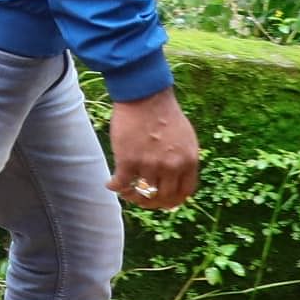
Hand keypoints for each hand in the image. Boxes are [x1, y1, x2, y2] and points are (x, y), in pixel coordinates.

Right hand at [109, 88, 200, 210]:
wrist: (145, 97)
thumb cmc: (165, 114)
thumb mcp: (186, 139)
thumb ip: (183, 160)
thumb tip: (175, 178)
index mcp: (189, 161)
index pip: (184, 193)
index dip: (173, 200)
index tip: (163, 201)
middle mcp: (171, 166)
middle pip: (163, 197)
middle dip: (152, 202)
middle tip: (141, 199)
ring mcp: (149, 165)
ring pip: (141, 193)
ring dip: (131, 195)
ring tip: (125, 190)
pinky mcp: (128, 161)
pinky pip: (121, 184)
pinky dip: (115, 187)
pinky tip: (110, 184)